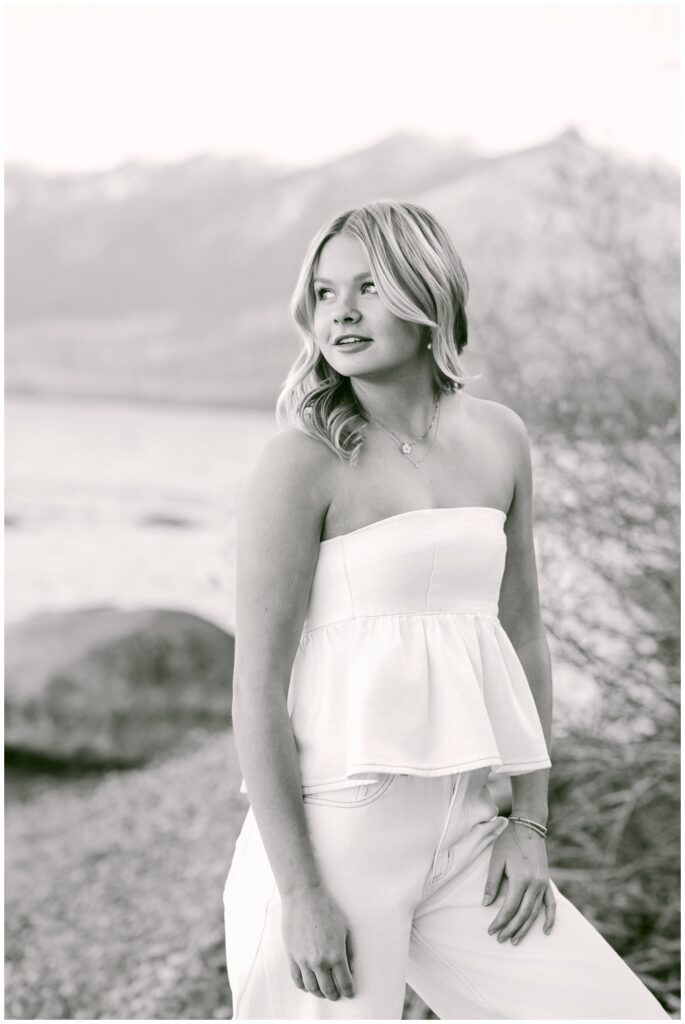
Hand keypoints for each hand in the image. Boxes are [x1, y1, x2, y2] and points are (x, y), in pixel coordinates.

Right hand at [281, 885, 355, 1001]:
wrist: (303, 897)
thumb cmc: (326, 909)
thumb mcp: (345, 928)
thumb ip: (349, 951)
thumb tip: (350, 969)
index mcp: (336, 954)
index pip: (344, 983)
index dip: (348, 990)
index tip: (349, 992)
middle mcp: (320, 961)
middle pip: (328, 990)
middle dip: (335, 995)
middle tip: (337, 994)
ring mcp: (304, 960)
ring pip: (312, 988)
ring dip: (320, 993)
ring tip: (324, 991)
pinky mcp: (292, 956)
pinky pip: (297, 980)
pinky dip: (304, 986)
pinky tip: (309, 983)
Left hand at [482, 821, 555, 945]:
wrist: (529, 827)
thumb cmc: (509, 841)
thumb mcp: (496, 860)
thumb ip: (492, 883)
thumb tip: (485, 904)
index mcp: (521, 879)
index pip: (510, 908)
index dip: (500, 921)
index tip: (491, 930)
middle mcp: (535, 884)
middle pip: (523, 914)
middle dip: (511, 929)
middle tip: (500, 939)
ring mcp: (543, 884)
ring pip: (535, 913)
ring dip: (526, 928)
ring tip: (515, 940)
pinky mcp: (547, 882)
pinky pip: (551, 904)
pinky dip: (549, 918)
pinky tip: (545, 930)